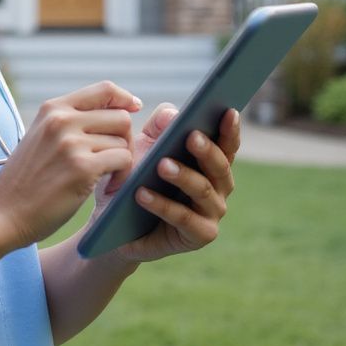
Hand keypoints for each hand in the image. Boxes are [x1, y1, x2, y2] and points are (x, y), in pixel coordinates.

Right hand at [0, 81, 139, 250]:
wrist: (2, 213)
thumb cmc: (25, 181)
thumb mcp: (41, 137)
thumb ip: (69, 122)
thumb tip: (115, 111)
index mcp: (53, 109)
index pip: (105, 90)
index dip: (125, 99)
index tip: (133, 109)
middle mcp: (62, 120)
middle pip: (121, 117)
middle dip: (124, 140)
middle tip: (113, 161)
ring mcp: (72, 143)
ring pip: (123, 142)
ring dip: (121, 163)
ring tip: (105, 178)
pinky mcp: (82, 167)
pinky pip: (123, 161)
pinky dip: (122, 177)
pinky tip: (106, 188)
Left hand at [91, 104, 240, 263]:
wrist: (116, 221)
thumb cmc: (136, 178)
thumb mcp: (143, 147)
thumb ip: (158, 128)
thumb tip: (172, 115)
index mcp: (211, 164)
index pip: (226, 144)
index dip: (229, 128)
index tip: (228, 110)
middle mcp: (219, 188)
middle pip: (219, 167)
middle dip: (206, 150)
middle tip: (191, 136)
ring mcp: (212, 213)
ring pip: (203, 191)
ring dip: (183, 176)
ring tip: (161, 165)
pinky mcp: (199, 236)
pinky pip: (183, 218)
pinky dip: (162, 205)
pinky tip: (142, 193)